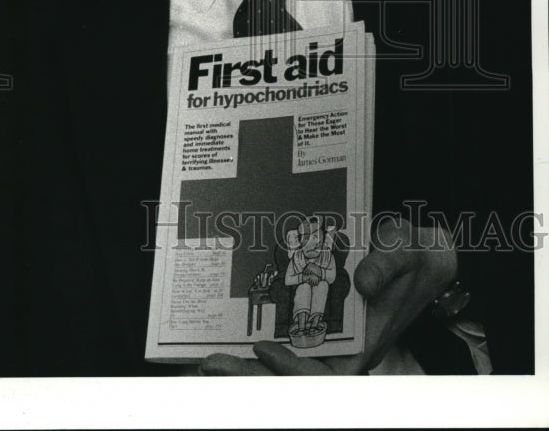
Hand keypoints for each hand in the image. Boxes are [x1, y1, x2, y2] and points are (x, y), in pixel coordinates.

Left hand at [199, 218, 456, 374]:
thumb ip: (385, 266)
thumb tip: (363, 282)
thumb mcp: (402, 253)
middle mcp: (343, 348)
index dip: (293, 368)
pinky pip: (286, 341)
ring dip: (249, 366)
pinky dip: (259, 342)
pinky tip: (231, 336)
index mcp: (365, 343)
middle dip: (254, 374)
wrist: (416, 252)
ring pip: (285, 363)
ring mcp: (329, 339)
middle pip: (295, 375)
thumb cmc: (412, 256)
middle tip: (214, 363)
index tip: (264, 350)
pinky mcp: (319, 324)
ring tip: (212, 359)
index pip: (326, 373)